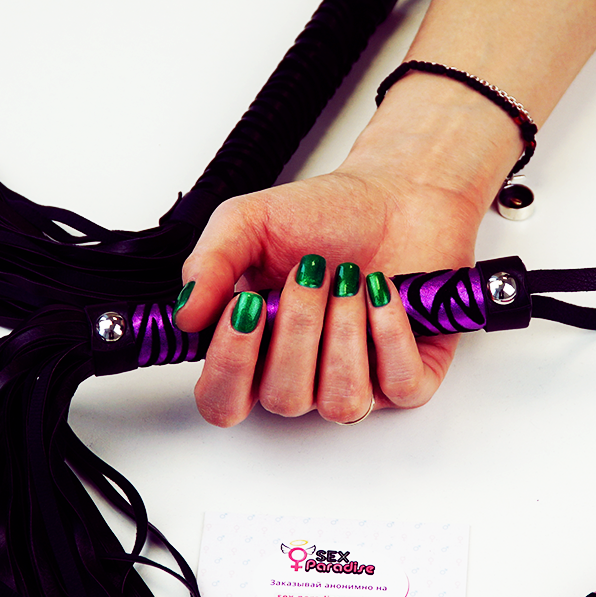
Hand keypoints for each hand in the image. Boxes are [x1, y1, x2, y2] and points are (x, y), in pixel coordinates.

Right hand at [174, 165, 482, 425]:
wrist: (396, 194)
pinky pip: (400, 386)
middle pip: (283, 399)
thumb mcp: (248, 222)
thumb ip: (209, 264)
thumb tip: (185, 315)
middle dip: (297, 329)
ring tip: (349, 279)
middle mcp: (302, 375)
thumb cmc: (325, 214)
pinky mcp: (409, 376)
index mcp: (254, 349)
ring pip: (340, 401)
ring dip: (344, 334)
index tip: (245, 305)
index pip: (223, 400)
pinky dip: (391, 334)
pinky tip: (382, 291)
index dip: (230, 366)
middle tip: (310, 273)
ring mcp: (357, 380)